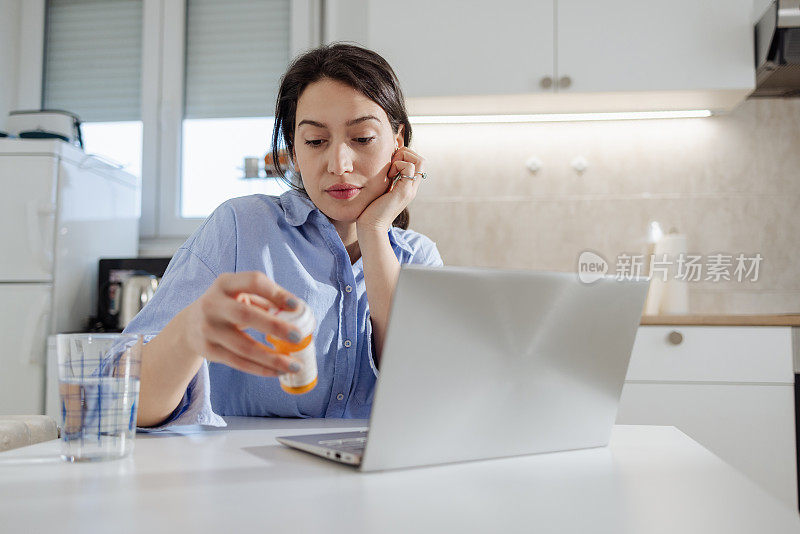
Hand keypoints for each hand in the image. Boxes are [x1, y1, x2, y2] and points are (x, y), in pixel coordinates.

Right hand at [175, 271, 303, 376]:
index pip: (253, 282)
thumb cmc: (227, 306)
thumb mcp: (240, 294)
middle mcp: (212, 304)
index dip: (276, 293)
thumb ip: (266, 301)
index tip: (296, 306)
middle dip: (274, 326)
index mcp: (225, 283)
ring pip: (243, 347)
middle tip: (298, 337)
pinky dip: (261, 369)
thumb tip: (301, 314)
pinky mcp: (208, 350)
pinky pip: (238, 363)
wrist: (190, 326)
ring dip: (272, 358)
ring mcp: (208, 329)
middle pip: (245, 315)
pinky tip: (278, 372)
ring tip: (294, 365)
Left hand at [356, 142, 425, 231]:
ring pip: (419, 161)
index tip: (389, 164)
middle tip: (390, 164)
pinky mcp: (404, 191)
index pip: (417, 163)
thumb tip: (384, 166)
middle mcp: (412, 188)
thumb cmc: (371, 211)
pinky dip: (397, 165)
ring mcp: (410, 190)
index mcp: (407, 188)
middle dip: (405, 154)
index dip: (405, 156)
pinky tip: (388, 176)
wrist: (371, 228)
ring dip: (402, 158)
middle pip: (421, 160)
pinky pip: (408, 167)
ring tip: (389, 170)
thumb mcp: (381, 191)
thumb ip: (386, 180)